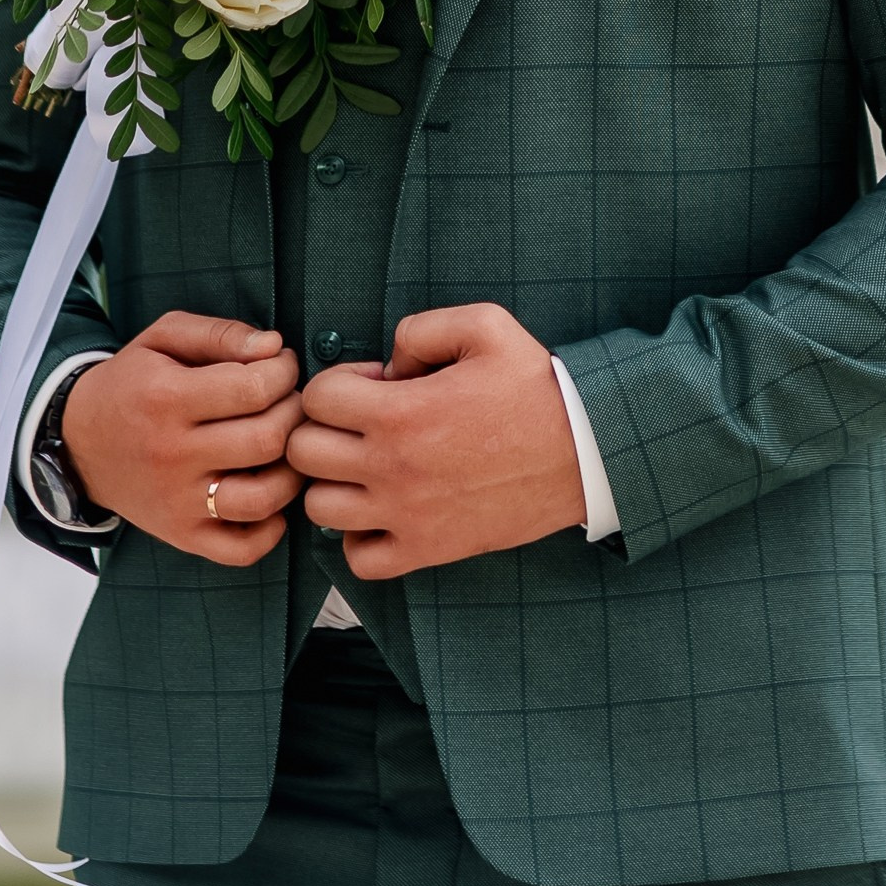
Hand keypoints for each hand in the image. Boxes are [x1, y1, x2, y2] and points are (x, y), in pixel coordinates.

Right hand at [60, 313, 303, 564]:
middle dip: (294, 413)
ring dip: (292, 470)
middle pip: (266, 440)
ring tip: (286, 446)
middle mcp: (174, 456)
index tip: (281, 365)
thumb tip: (275, 346)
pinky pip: (241, 550)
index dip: (283, 371)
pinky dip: (270, 529)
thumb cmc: (131, 383)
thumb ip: (220, 333)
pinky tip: (270, 495)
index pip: (253, 388)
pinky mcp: (182, 535)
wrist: (79, 444)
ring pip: (262, 498)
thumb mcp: (163, 337)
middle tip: (288, 401)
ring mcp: (178, 503)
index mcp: (169, 399)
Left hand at [286, 303, 586, 577]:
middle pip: (303, 454)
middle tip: (362, 423)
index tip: (373, 383)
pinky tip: (383, 510)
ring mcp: (405, 515)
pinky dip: (358, 538)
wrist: (581, 450)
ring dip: (335, 483)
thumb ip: (421, 329)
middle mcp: (392, 467)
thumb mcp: (484, 326)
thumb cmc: (534, 385)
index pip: (317, 398)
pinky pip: (358, 559)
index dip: (337, 382)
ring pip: (319, 509)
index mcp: (401, 411)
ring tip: (368, 466)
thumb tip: (387, 362)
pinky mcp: (426, 550)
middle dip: (322, 429)